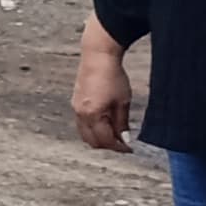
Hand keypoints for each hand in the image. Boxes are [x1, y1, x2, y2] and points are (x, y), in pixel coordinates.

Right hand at [68, 20, 133, 153]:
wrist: (97, 57)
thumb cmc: (112, 76)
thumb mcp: (123, 101)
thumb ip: (122, 123)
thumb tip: (125, 139)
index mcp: (93, 115)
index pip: (105, 140)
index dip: (119, 147)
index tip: (129, 148)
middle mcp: (81, 114)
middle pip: (92, 141)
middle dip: (107, 145)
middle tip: (122, 144)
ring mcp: (76, 109)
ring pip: (85, 134)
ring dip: (99, 138)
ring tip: (114, 134)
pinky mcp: (76, 103)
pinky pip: (82, 124)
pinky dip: (93, 128)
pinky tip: (105, 122)